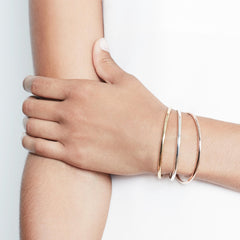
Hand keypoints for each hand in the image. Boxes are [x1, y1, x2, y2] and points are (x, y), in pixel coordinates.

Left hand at [22, 38, 167, 174]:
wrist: (156, 142)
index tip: (29, 85)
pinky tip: (34, 140)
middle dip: (28, 104)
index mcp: (81, 91)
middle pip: (30, 106)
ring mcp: (70, 136)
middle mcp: (71, 112)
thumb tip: (99, 44)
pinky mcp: (74, 157)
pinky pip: (39, 150)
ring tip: (35, 122)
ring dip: (29, 123)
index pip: (39, 85)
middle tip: (34, 105)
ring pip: (31, 128)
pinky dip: (31, 143)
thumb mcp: (126, 81)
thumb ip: (106, 63)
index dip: (29, 83)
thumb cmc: (144, 111)